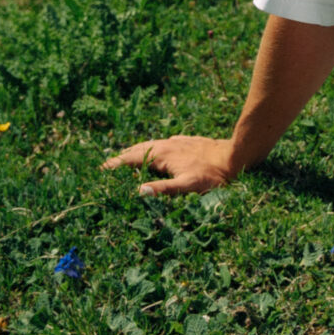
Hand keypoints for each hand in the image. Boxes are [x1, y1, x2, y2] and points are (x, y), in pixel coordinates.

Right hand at [102, 134, 235, 196]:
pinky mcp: (185, 142)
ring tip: (125, 157)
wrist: (234, 156)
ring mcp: (175, 143)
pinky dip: (151, 148)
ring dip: (134, 151)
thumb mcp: (188, 186)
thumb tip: (138, 192)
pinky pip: (161, 144)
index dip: (115, 165)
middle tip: (107, 166)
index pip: (131, 159)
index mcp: (161, 155)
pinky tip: (154, 151)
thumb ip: (163, 189)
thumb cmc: (213, 175)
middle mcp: (165, 145)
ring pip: (149, 145)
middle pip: (137, 150)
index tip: (100, 170)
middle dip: (121, 157)